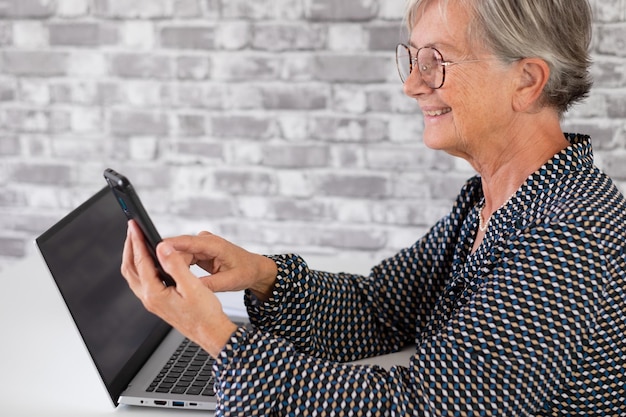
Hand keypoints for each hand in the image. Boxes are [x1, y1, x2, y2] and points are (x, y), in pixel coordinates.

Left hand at [121, 220, 237, 357]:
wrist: (210, 333)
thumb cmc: (205, 314)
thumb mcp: (192, 286)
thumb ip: (175, 265)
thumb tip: (162, 247)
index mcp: (154, 293)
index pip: (140, 261)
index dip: (136, 240)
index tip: (134, 226)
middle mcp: (149, 298)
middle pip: (130, 268)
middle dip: (129, 246)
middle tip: (132, 229)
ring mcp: (152, 302)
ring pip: (134, 275)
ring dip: (133, 256)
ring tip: (138, 241)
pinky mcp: (158, 303)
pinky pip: (142, 281)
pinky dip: (141, 266)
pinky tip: (150, 261)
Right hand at [164, 232, 277, 301]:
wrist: (255, 269)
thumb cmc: (247, 272)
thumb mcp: (230, 281)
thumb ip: (210, 283)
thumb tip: (191, 286)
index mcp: (214, 244)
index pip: (186, 242)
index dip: (168, 247)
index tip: (152, 252)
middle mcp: (206, 241)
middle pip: (178, 248)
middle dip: (167, 261)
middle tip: (155, 277)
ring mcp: (202, 245)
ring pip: (179, 253)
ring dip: (172, 265)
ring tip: (166, 280)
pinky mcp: (199, 251)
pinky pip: (183, 257)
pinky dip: (178, 267)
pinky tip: (175, 277)